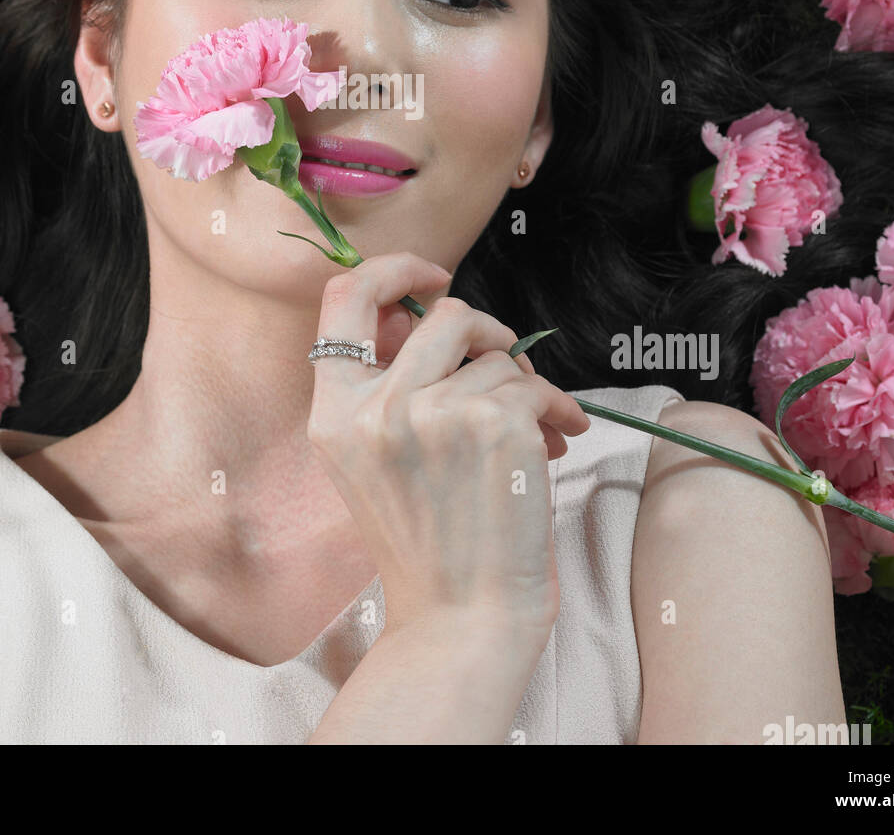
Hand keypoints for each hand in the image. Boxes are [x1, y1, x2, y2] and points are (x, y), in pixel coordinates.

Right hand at [306, 252, 591, 639]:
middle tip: (505, 366)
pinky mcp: (492, 425)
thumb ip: (387, 387)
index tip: (432, 274)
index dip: (393, 269)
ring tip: (534, 432)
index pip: (344, 299)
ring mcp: (432, 414)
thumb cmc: (430, 546)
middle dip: (488, 331)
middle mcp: (374, 409)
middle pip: (444, 312)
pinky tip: (560, 441)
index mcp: (333, 415)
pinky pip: (538, 386)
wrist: (462, 623)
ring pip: (498, 356)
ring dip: (526, 388)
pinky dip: (559, 409)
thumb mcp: (373, 462)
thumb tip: (432, 307)